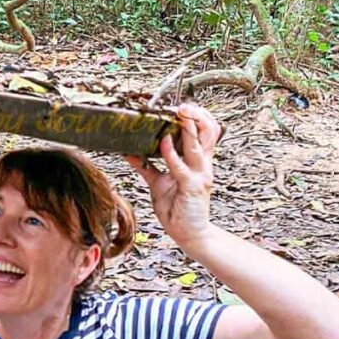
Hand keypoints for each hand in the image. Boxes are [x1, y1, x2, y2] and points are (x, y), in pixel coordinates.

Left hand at [124, 103, 222, 251]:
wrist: (190, 234)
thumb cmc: (177, 207)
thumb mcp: (158, 182)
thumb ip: (146, 166)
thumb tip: (129, 152)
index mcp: (198, 161)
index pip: (206, 131)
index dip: (197, 116)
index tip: (180, 106)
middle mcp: (203, 165)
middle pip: (209, 131)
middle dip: (197, 114)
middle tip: (182, 105)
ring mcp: (200, 175)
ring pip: (199, 144)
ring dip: (189, 128)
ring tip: (179, 114)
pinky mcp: (193, 187)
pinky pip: (181, 167)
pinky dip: (171, 154)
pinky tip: (162, 143)